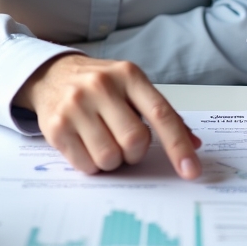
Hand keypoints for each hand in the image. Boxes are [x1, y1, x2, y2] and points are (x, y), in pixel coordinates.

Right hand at [13, 54, 201, 176]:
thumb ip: (162, 114)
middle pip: (135, 140)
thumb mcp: (133, 87)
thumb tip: (193, 144)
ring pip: (110, 157)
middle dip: (135, 153)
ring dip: (113, 161)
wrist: (53, 74)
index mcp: (129, 75)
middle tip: (127, 144)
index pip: (161, 114)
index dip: (178, 145)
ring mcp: (76, 106)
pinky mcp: (55, 127)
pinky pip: (85, 165)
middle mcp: (102, 86)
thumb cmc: (102, 85)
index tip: (191, 170)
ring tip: (105, 142)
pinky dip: (92, 165)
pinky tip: (87, 145)